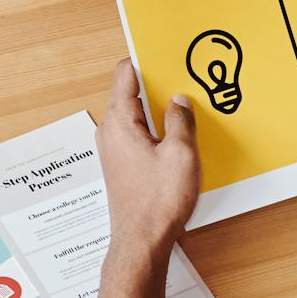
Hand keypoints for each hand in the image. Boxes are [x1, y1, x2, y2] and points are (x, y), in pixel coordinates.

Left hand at [97, 60, 199, 264]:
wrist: (141, 242)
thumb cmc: (157, 202)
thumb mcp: (180, 155)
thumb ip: (181, 121)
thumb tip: (179, 100)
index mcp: (119, 120)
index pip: (125, 73)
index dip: (146, 61)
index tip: (165, 55)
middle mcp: (110, 131)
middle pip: (131, 93)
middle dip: (157, 86)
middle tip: (183, 82)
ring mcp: (113, 148)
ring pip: (136, 115)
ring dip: (158, 112)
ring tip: (185, 111)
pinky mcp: (121, 164)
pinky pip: (137, 134)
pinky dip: (155, 130)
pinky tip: (176, 140)